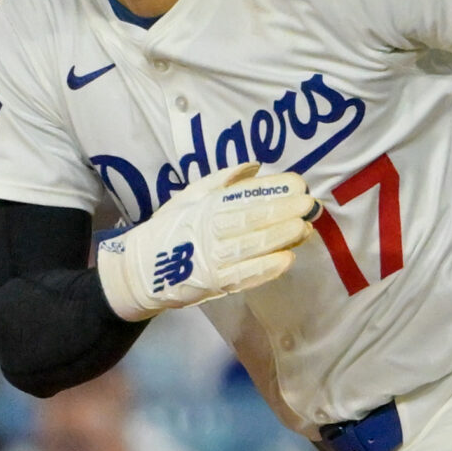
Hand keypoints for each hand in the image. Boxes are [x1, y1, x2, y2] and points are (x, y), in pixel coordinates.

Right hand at [95, 162, 313, 320]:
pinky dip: (264, 269)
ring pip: (251, 247)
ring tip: (304, 228)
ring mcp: (212, 259)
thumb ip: (222, 180)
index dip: (273, 190)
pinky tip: (286, 260)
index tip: (299, 183)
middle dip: (284, 211)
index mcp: (205, 207)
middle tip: (310, 204)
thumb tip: (255, 166)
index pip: (244, 196)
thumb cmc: (170, 229)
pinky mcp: (214, 284)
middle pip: (251, 220)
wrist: (140, 270)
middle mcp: (209, 231)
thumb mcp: (189, 196)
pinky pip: (243, 276)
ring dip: (280, 237)